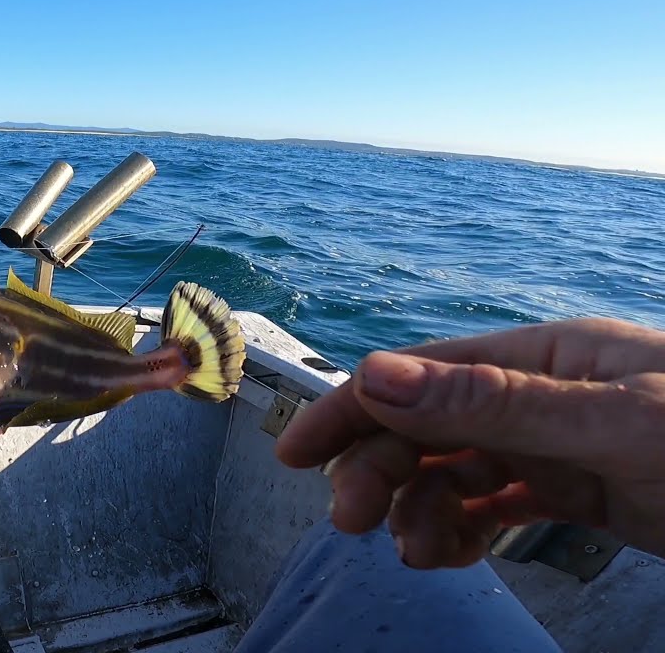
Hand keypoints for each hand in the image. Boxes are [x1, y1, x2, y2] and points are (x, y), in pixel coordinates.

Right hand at [275, 317, 664, 567]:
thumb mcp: (615, 422)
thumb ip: (493, 400)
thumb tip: (376, 374)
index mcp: (545, 355)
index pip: (422, 372)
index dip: (352, 409)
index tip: (295, 454)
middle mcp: (541, 392)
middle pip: (429, 426)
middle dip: (383, 474)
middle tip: (353, 527)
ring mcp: (559, 443)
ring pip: (457, 472)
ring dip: (423, 512)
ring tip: (421, 555)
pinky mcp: (578, 491)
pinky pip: (498, 507)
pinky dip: (465, 531)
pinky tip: (452, 554)